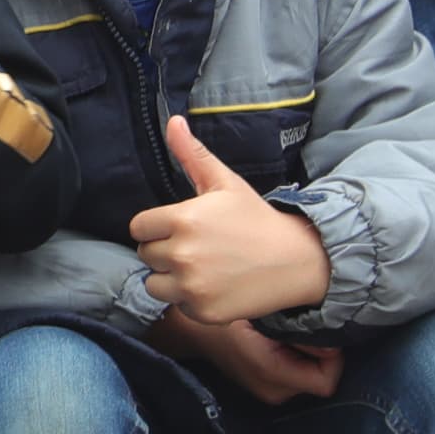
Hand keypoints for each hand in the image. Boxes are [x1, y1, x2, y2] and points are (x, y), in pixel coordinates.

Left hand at [130, 115, 335, 323]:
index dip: (157, 227)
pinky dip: (191, 299)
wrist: (296, 261)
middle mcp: (182, 254)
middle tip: (200, 247)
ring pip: (155, 284)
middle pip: (147, 255)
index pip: (139, 228)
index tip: (182, 228)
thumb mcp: (225, 182)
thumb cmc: (256, 219)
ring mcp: (192, 286)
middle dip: (166, 251)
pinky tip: (216, 285)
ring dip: (172, 278)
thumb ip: (192, 155)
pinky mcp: (202, 311)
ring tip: (204, 268)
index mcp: (181, 219)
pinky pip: (177, 306)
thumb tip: (173, 121)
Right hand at [149, 307, 344, 405]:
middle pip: (320, 377)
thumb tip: (332, 345)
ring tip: (290, 331)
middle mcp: (274, 392)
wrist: (189, 328)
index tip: (320, 332)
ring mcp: (268, 391)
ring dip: (308, 355)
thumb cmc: (223, 317)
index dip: (332, 357)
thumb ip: (297, 332)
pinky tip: (281, 338)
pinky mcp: (265, 385)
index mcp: (273, 375)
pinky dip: (296, 358)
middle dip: (320, 354)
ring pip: (309, 376)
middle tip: (304, 328)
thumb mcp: (261, 317)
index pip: (327, 381)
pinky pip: (295, 375)